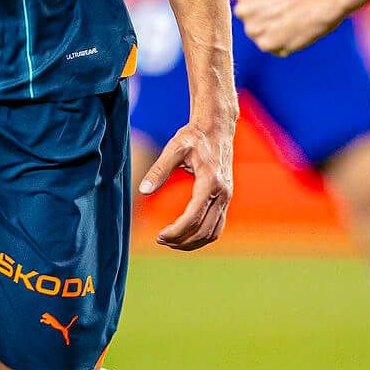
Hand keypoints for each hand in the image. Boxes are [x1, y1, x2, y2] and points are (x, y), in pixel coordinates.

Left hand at [140, 118, 234, 250]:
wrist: (217, 127)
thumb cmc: (194, 136)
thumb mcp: (174, 148)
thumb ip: (159, 170)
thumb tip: (143, 190)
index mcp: (210, 182)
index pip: (193, 218)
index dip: (176, 231)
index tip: (159, 236)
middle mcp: (222, 193)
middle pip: (204, 230)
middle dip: (182, 240)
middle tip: (161, 240)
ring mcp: (226, 197)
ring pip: (213, 232)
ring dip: (193, 242)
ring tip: (171, 241)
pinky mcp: (225, 198)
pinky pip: (217, 225)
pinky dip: (202, 235)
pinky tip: (185, 234)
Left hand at [234, 0, 348, 55]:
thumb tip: (260, 3)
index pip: (246, 2)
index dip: (264, 3)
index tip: (277, 3)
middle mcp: (242, 10)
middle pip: (252, 20)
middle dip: (266, 20)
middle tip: (286, 14)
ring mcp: (253, 29)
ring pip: (261, 36)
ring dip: (274, 33)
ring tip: (292, 22)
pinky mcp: (266, 45)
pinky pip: (273, 48)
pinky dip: (284, 45)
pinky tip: (295, 32)